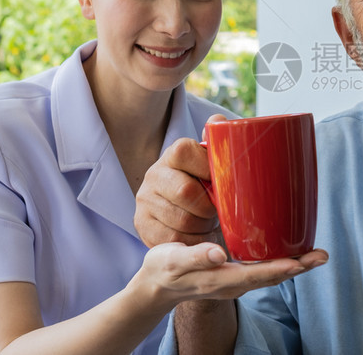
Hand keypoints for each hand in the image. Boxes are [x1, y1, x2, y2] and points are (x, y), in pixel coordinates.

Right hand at [135, 115, 227, 246]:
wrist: (181, 208)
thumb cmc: (204, 182)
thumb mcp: (212, 162)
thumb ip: (217, 142)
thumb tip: (219, 121)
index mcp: (174, 153)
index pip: (186, 153)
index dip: (208, 171)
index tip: (220, 183)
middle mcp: (154, 173)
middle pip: (185, 192)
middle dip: (207, 207)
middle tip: (216, 210)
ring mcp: (144, 199)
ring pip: (180, 220)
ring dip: (201, 226)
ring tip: (206, 222)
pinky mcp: (141, 224)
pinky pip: (171, 239)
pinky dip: (190, 241)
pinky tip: (196, 235)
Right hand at [137, 242, 328, 305]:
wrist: (155, 287)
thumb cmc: (163, 269)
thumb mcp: (173, 260)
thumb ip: (196, 257)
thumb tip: (218, 254)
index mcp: (221, 279)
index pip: (260, 274)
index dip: (284, 267)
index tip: (306, 261)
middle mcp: (234, 284)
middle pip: (273, 277)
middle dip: (299, 266)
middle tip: (323, 255)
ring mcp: (235, 282)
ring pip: (270, 275)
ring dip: (294, 265)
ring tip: (315, 255)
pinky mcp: (234, 276)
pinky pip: (263, 271)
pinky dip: (280, 263)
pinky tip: (289, 253)